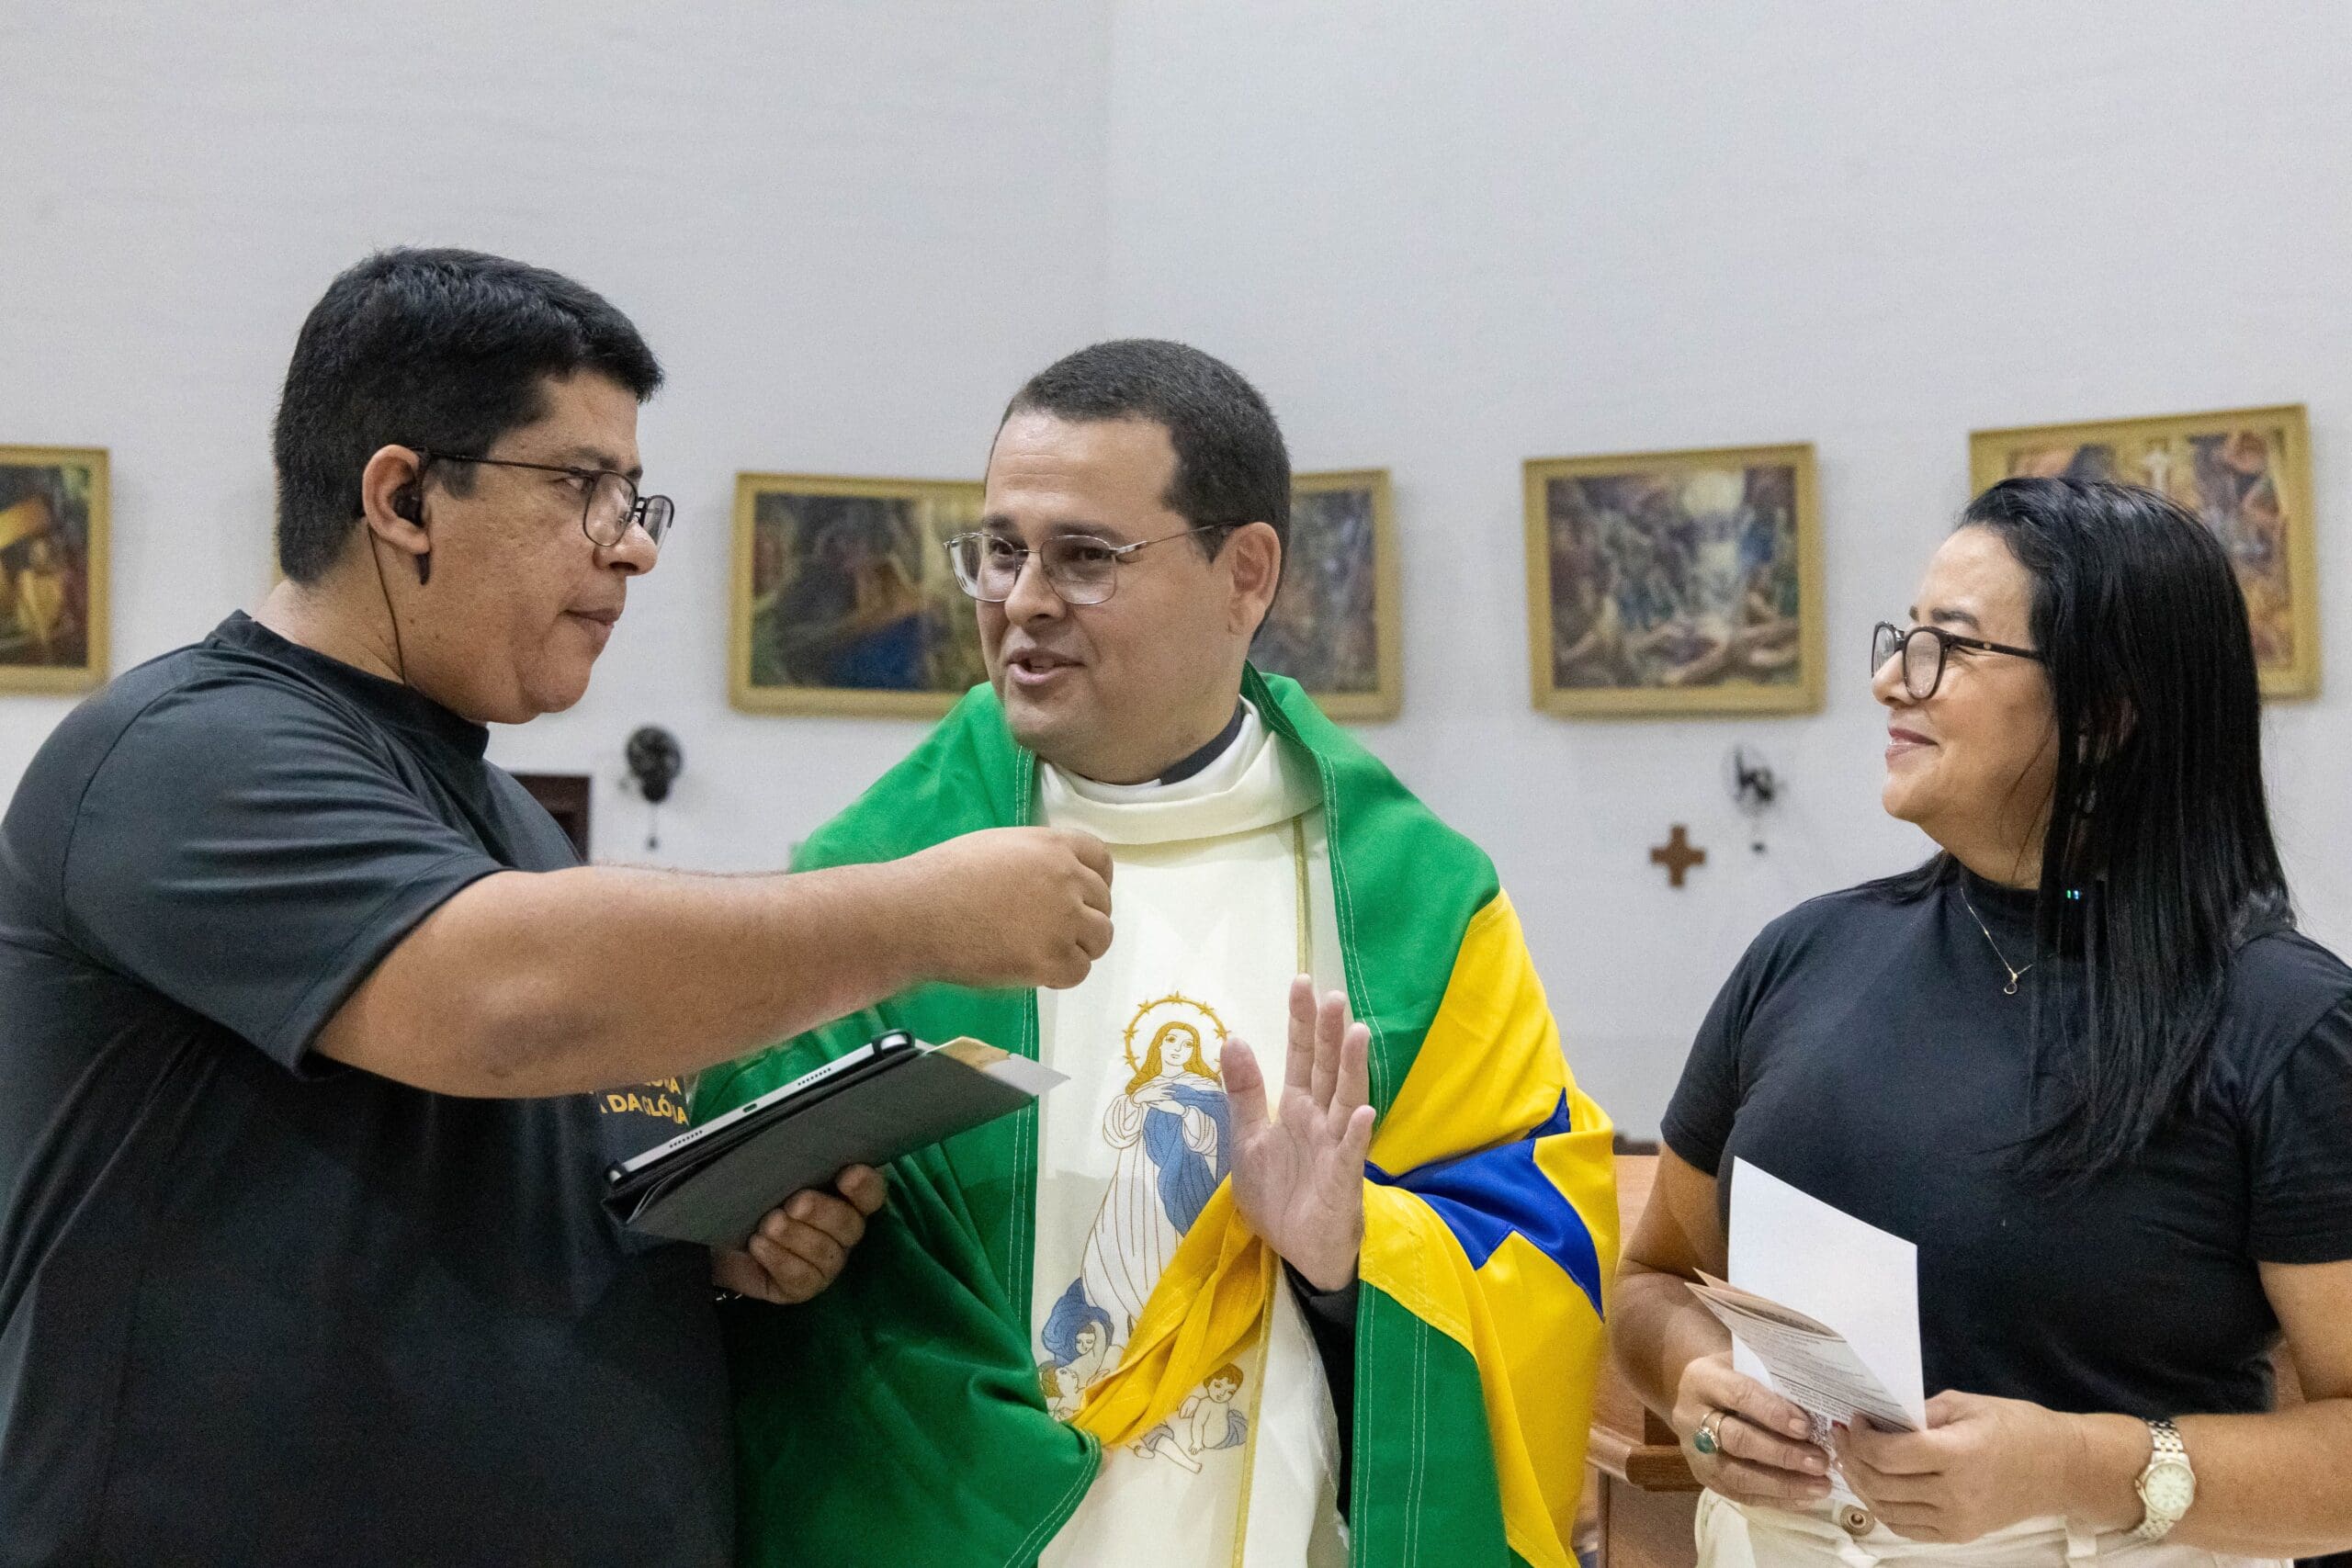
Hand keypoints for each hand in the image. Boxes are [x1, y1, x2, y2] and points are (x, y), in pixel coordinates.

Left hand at [712, 1165, 887, 1304]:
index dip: (865, 1186)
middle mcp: (843, 1231)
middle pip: (850, 1225)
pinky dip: (780, 1260)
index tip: (846, 1176)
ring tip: (767, 1225)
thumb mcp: (770, 1173)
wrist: (718, 1232)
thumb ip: (793, 1163)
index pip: (871, 1192)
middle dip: (822, 1213)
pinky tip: (759, 1245)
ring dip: (795, 1237)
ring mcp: (826, 1262)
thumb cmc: (752, 1194)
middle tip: (794, 1204)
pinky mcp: (803, 1287)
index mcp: (845, 1196)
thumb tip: (798, 1148)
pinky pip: (802, 1278)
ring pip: (826, 1254)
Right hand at [912, 827, 1112, 989]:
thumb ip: (1032, 859)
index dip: (1096, 881)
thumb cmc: (941, 877)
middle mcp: (1067, 879)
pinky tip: (1034, 970)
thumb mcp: (996, 847)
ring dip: (1078, 947)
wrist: (916, 913)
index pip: (1101, 860)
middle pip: (1103, 902)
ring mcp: (1063, 921)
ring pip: (1100, 938)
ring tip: (1043, 952)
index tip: (1083, 898)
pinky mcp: (1050, 959)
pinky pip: (1079, 971)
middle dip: (1084, 918)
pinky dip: (1061, 975)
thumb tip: (1046, 879)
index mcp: (1052, 846)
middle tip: (1053, 932)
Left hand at [1224, 977, 1374, 1292]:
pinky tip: (1361, 1110)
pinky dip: (1357, 1132)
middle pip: (1326, 1068)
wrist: (1295, 1250)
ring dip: (1352, 1067)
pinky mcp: (1343, 1180)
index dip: (1300, 1021)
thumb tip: (1233, 1038)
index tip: (1302, 982)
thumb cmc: (1278, 1193)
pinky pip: (1351, 1153)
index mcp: (1296, 1107)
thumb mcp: (1248, 1139)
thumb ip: (1244, 1091)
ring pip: (1346, 1099)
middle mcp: (1320, 1119)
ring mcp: (1335, 1146)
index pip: (1300, 1055)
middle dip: (1329, 1033)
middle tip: (1333, 995)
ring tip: (1356, 1032)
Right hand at [1672, 1351, 1831, 1507]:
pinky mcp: (1704, 1478)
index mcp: (1702, 1379)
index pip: (1738, 1395)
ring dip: (1783, 1484)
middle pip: (1737, 1441)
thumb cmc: (1733, 1374)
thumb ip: (1773, 1377)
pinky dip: (1776, 1499)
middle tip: (1819, 1461)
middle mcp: (1691, 1417)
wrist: (1699, 1395)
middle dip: (1782, 1454)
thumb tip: (1819, 1396)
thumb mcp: (1745, 1363)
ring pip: (1738, 1475)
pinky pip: (1741, 1495)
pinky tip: (1805, 1498)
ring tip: (1820, 1486)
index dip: (1772, 1412)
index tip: (1805, 1426)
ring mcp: (1695, 1452)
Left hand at [1839, 1391, 2078, 1543]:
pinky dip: (1882, 1508)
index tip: (1853, 1420)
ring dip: (1860, 1484)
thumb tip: (1878, 1417)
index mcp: (1958, 1455)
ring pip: (1887, 1509)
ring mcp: (1957, 1521)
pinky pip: (1906, 1527)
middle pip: (1882, 1483)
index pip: (1889, 1454)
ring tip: (1851, 1460)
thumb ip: (1920, 1412)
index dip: (1861, 1438)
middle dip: (1852, 1458)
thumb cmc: (2017, 1427)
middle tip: (1842, 1436)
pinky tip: (1874, 1486)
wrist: (2063, 1469)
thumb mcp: (1966, 1405)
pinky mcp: (1960, 1535)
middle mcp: (1955, 1494)